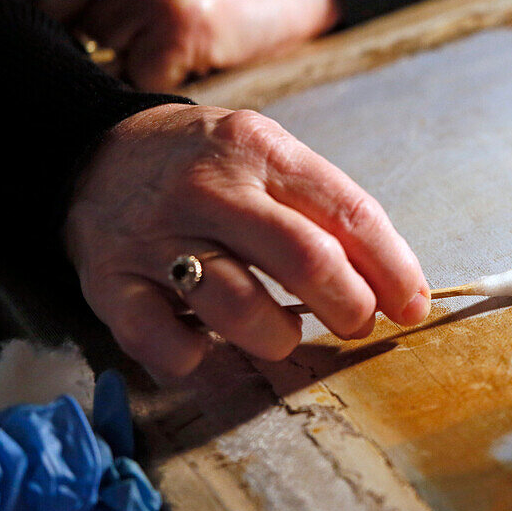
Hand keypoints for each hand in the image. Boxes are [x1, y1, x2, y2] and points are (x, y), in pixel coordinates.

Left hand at [5, 0, 338, 90]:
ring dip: (132, 55)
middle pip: (51, 11)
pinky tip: (197, 51)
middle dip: (85, 29)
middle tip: (134, 31)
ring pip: (97, 48)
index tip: (86, 14)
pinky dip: (167, 76)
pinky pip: (139, 78)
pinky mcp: (177, 24)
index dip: (54, 0)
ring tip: (177, 34)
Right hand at [64, 104, 428, 377]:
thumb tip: (397, 288)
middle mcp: (209, 188)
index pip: (349, 213)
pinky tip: (210, 347)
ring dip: (279, 337)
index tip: (411, 305)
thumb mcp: (271, 161)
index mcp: (261, 151)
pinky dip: (199, 359)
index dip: (392, 268)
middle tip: (356, 323)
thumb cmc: (210, 168)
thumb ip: (328, 214)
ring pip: (238, 305)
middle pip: (304, 258)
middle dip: (349, 306)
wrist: (101, 154)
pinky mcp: (110, 282)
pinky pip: (163, 341)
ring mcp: (156, 235)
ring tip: (283, 333)